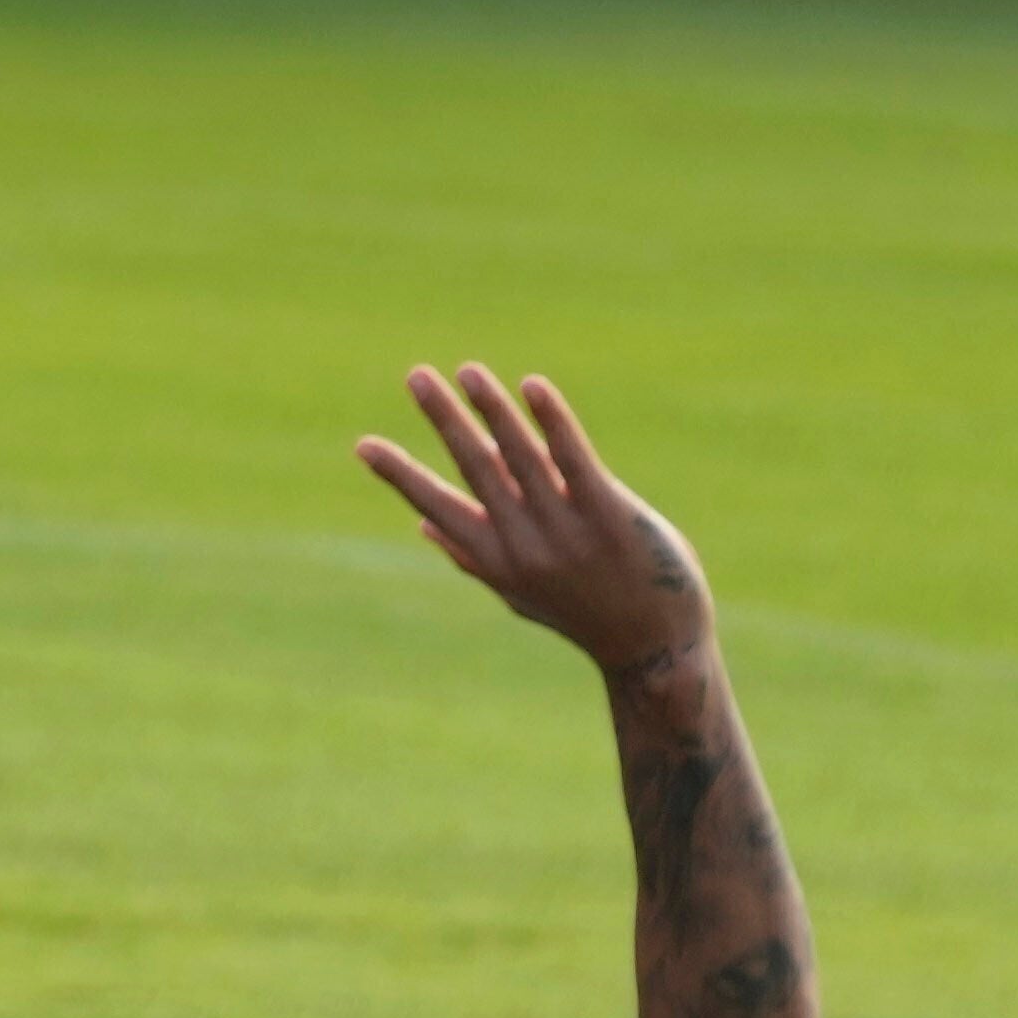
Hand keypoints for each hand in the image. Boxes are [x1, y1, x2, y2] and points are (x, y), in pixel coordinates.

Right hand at [357, 361, 710, 677]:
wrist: (654, 646)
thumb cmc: (585, 611)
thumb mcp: (520, 593)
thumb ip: (473, 556)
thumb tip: (423, 521)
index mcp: (495, 562)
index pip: (436, 507)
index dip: (400, 476)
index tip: (363, 444)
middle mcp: (523, 545)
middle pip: (475, 469)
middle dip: (444, 420)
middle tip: (417, 376)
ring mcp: (566, 530)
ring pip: (521, 458)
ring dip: (491, 409)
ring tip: (467, 372)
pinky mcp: (609, 515)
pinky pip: (574, 459)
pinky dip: (552, 421)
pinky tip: (532, 387)